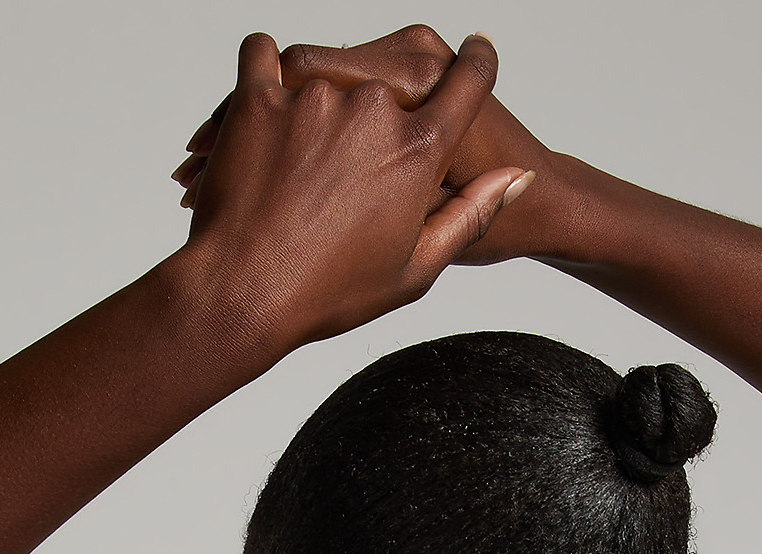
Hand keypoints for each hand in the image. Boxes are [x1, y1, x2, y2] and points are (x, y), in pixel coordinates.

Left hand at [175, 26, 556, 268]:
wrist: (243, 293)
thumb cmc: (329, 293)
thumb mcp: (415, 269)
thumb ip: (472, 213)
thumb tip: (518, 178)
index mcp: (418, 152)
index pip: (469, 82)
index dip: (477, 64)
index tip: (475, 54)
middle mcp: (373, 112)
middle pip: (390, 86)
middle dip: (373, 122)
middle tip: (338, 177)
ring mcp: (314, 98)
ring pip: (326, 73)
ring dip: (316, 107)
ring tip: (294, 168)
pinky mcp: (259, 94)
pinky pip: (263, 53)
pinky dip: (265, 72)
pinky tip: (267, 110)